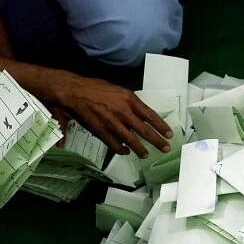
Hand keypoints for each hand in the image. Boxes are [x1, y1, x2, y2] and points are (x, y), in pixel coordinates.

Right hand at [52, 73, 171, 156]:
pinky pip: (115, 144)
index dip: (161, 126)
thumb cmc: (96, 88)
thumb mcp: (118, 90)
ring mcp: (112, 123)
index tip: (169, 134)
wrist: (73, 91)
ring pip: (131, 140)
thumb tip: (142, 114)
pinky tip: (126, 151)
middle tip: (165, 148)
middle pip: (144, 130)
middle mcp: (123, 111)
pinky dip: (122, 149)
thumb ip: (131, 103)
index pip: (150, 115)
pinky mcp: (101, 131)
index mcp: (129, 99)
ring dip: (140, 149)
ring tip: (146, 155)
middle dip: (157, 141)